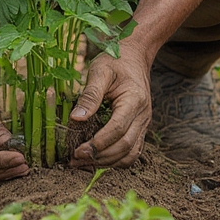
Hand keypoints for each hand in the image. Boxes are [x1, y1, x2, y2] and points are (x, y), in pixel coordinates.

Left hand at [68, 44, 151, 168]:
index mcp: (134, 100)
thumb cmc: (115, 61)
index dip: (98, 143)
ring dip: (107, 162)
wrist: (135, 57)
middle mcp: (143, 115)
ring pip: (130, 154)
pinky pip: (131, 151)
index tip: (77, 151)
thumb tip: (76, 119)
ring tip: (84, 162)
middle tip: (76, 160)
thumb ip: (89, 95)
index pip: (118, 129)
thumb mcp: (99, 71)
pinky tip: (97, 158)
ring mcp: (144, 124)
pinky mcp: (140, 128)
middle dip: (100, 157)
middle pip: (125, 146)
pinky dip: (115, 159)